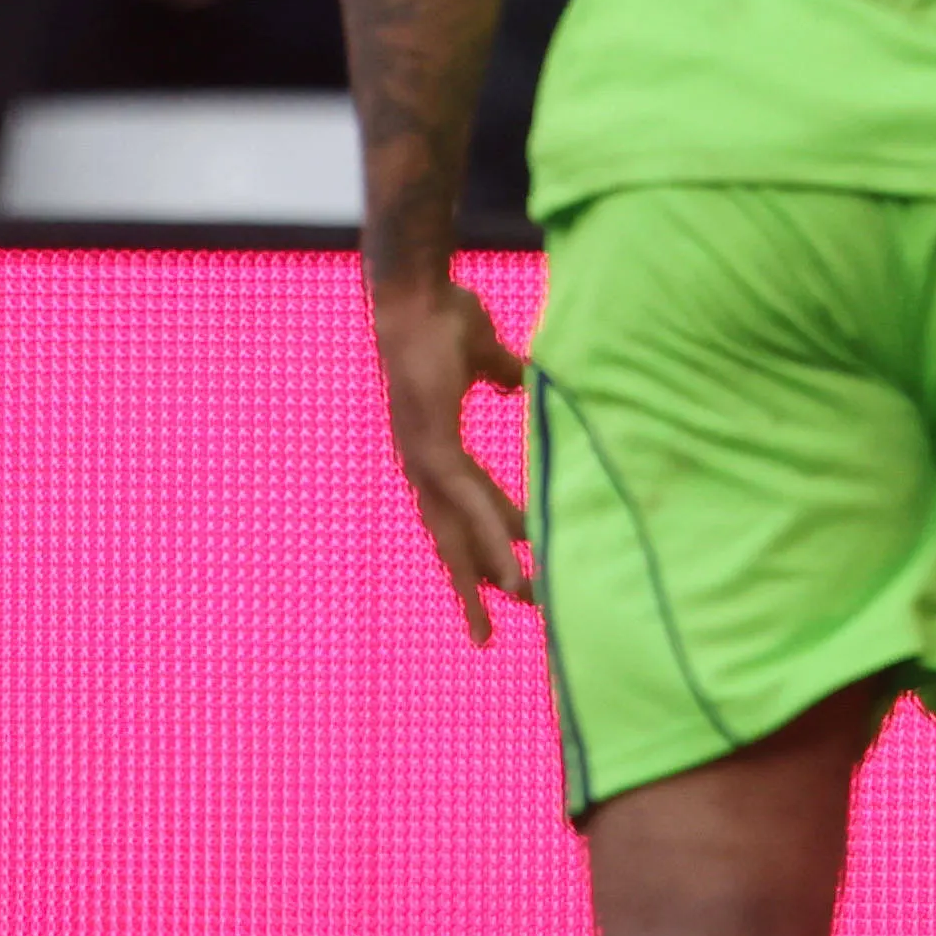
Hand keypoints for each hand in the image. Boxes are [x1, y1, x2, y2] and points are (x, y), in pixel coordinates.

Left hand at [372, 268, 531, 640]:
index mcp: (433, 451)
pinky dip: (491, 523)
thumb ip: (501, 374)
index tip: (495, 588)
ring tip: (519, 603)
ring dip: (487, 569)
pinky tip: (517, 547)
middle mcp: (424, 465)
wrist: (415, 295)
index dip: (475, 551)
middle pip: (447, 542)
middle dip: (467, 590)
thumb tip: (519, 385)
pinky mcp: (435, 444)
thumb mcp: (483, 354)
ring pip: (459, 528)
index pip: (456, 514)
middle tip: (483, 640)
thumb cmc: (444, 316)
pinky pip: (470, 495)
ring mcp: (426, 458)